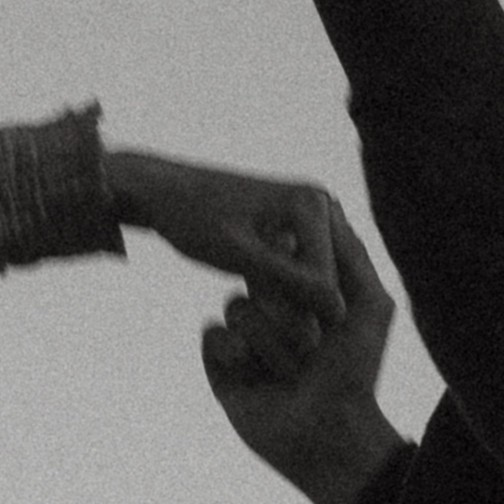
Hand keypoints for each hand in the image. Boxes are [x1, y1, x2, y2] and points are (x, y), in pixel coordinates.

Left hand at [104, 146, 356, 321]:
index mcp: (313, 202)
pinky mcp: (299, 226)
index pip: (325, 283)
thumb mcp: (237, 254)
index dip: (292, 311)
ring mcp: (313, 214)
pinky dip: (279, 288)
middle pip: (325, 282)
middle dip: (291, 305)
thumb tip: (339, 310)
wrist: (163, 191)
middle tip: (245, 304)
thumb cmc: (192, 219)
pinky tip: (252, 288)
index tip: (249, 309)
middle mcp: (323, 203)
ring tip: (248, 296)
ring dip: (285, 300)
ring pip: (313, 281)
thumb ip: (288, 282)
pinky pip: (301, 271)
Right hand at [200, 215, 403, 503]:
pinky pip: (213, 333)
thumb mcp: (370, 303)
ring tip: (292, 372)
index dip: (295, 267)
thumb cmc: (356, 369)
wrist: (329, 435)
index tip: (318, 294)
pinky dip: (237, 352)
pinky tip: (255, 374)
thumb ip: (351, 253)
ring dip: (270, 341)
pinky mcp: (220, 362)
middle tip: (313, 346)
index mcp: (304, 292)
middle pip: (255, 274)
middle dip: (284, 309)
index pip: (283, 252)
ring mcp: (244, 335)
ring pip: (236, 304)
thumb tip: (328, 207)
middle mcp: (272, 308)